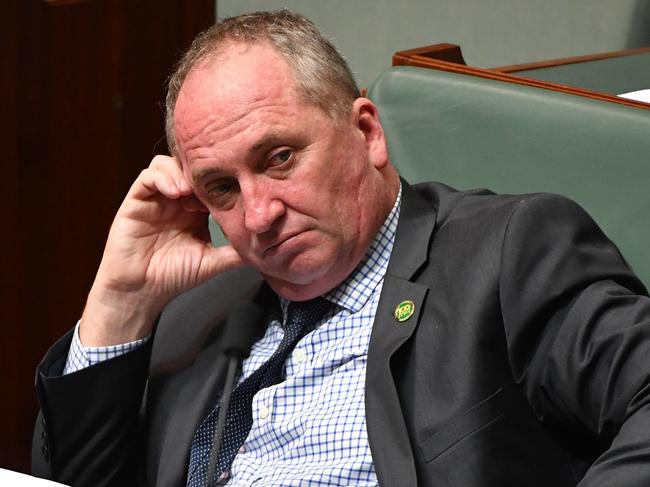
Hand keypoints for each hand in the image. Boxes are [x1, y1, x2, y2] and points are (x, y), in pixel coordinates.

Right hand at [80, 155, 243, 345]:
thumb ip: (235, 252)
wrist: (142, 291)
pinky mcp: (136, 200)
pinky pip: (148, 176)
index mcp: (195, 210)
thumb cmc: (174, 276)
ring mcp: (156, 198)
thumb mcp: (213, 261)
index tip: (234, 186)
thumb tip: (267, 249)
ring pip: (169, 164)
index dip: (222, 179)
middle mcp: (176, 200)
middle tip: (213, 184)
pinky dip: (163, 177)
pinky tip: (176, 193)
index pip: (209, 182)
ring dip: (182, 172)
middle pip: (189, 167)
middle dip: (202, 172)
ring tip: (191, 192)